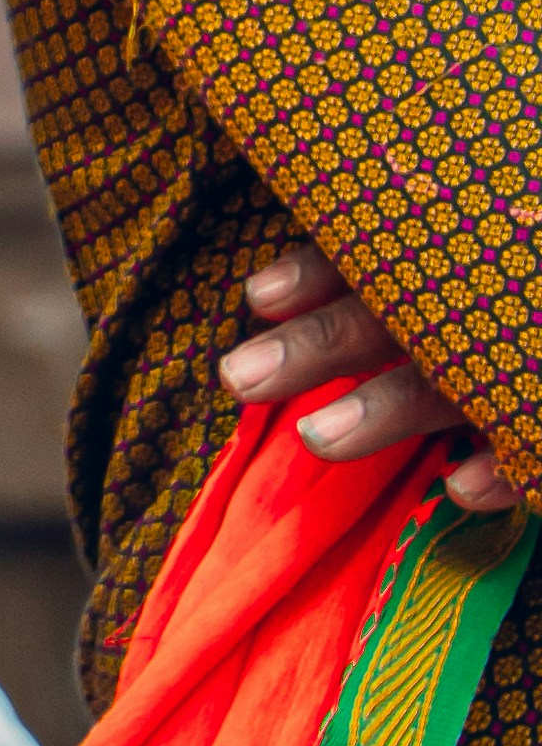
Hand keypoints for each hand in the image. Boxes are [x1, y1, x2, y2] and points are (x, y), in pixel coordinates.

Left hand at [223, 243, 532, 515]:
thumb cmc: (503, 298)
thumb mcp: (453, 272)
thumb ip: (374, 274)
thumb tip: (262, 296)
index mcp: (460, 262)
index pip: (382, 255)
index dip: (319, 273)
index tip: (256, 297)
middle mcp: (492, 307)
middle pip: (402, 317)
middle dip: (319, 345)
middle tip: (234, 377)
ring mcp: (530, 361)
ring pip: (457, 383)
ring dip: (387, 408)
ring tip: (314, 438)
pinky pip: (538, 446)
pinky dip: (505, 469)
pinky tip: (458, 489)